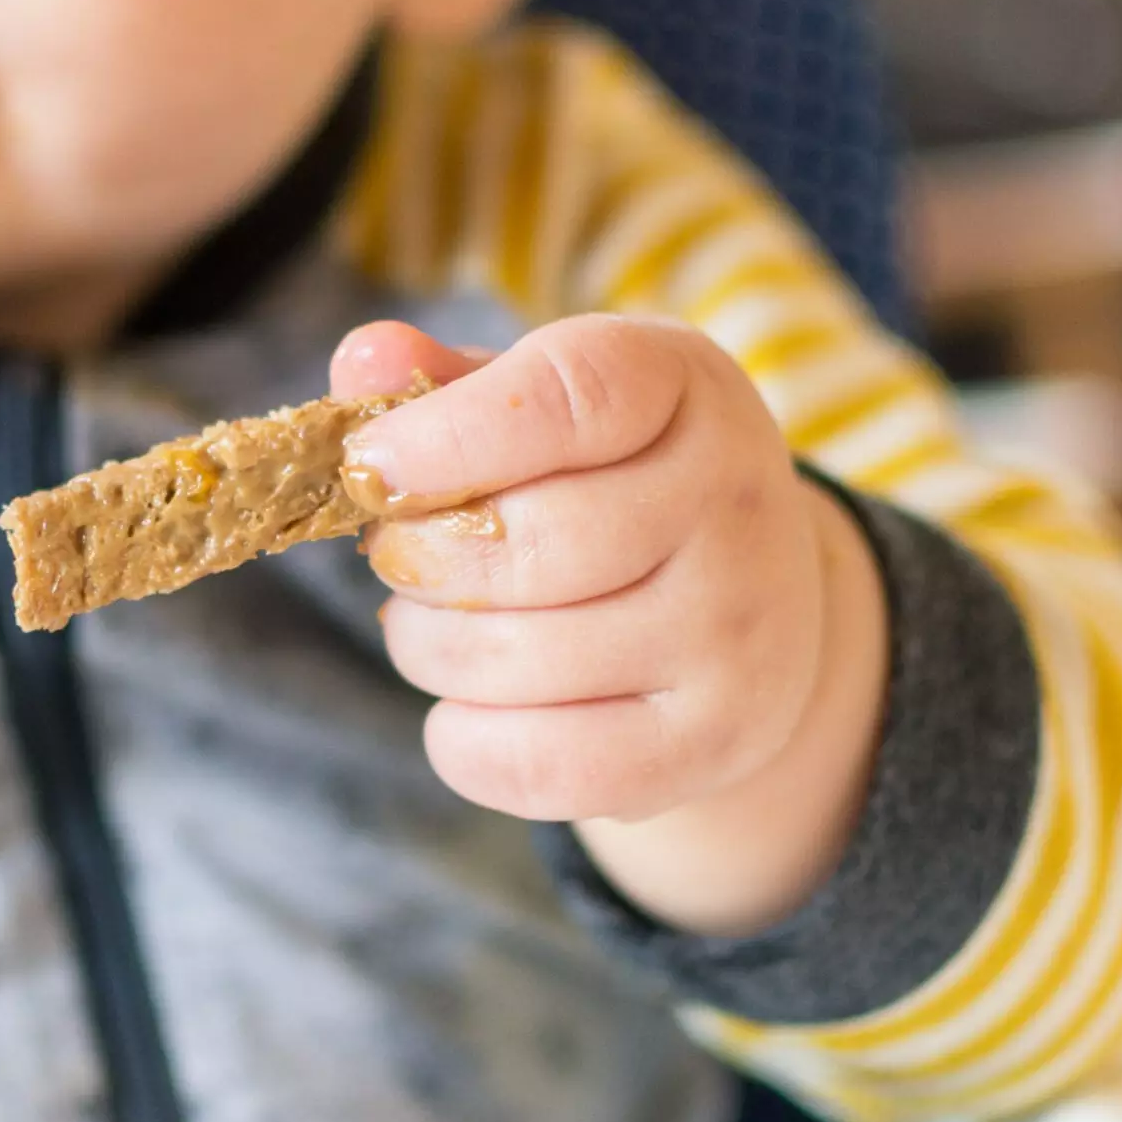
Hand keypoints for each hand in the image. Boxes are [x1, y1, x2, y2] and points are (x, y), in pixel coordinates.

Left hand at [332, 315, 888, 934]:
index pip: (567, 397)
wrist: (759, 608)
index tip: (370, 467)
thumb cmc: (614, 484)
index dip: (444, 438)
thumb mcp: (551, 408)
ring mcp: (737, 630)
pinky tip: (467, 705)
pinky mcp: (716, 741)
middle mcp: (737, 501)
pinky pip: (537, 763)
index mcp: (686, 386)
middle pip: (524, 544)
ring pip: (512, 656)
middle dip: (415, 558)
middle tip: (398, 557)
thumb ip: (449, 383)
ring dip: (427, 648)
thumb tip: (363, 358)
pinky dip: (462, 741)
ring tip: (436, 626)